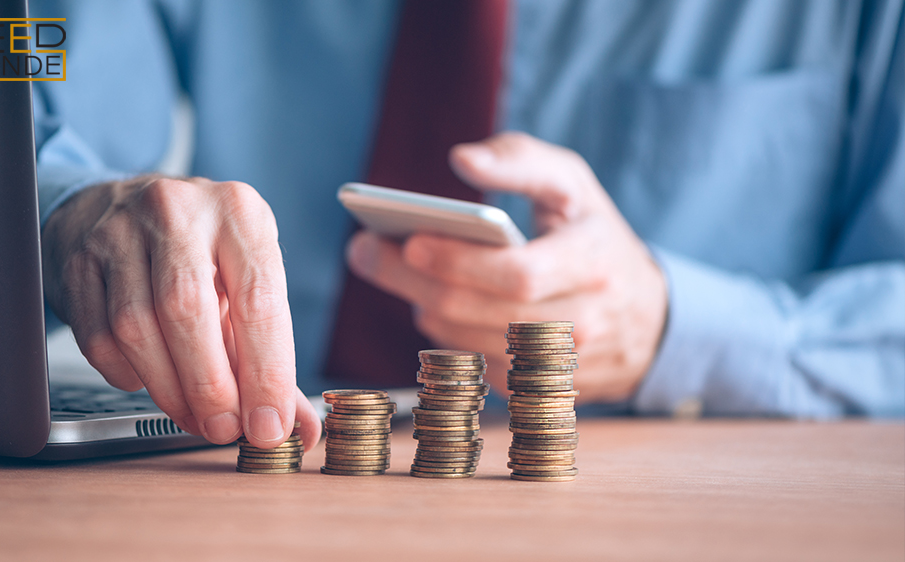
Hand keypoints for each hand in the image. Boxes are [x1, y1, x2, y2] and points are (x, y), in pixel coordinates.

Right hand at [42, 175, 321, 448]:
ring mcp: (120, 231)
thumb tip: (298, 426)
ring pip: (137, 328)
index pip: (257, 301)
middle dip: (210, 387)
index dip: (266, 373)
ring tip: (193, 415)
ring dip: (169, 390)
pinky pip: (98, 336)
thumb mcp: (246, 280)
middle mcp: (179, 212)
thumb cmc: (201, 252)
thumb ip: (272, 354)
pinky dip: (127, 374)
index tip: (269, 425)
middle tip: (224, 429)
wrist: (122, 207)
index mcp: (239, 214)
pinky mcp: (77, 261)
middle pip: (188, 312)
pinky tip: (147, 379)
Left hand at [346, 132, 667, 401]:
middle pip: (476, 312)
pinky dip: (446, 334)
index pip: (518, 275)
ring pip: (466, 343)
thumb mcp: (574, 185)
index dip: (459, 262)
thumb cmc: (595, 236)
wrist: (649, 320)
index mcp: (592, 265)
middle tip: (365, 251)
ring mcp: (560, 367)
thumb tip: (462, 159)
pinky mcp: (539, 393)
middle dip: (411, 281)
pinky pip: (473, 367)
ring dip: (422, 306)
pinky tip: (436, 302)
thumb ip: (520, 160)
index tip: (409, 242)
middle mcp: (582, 324)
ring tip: (395, 270)